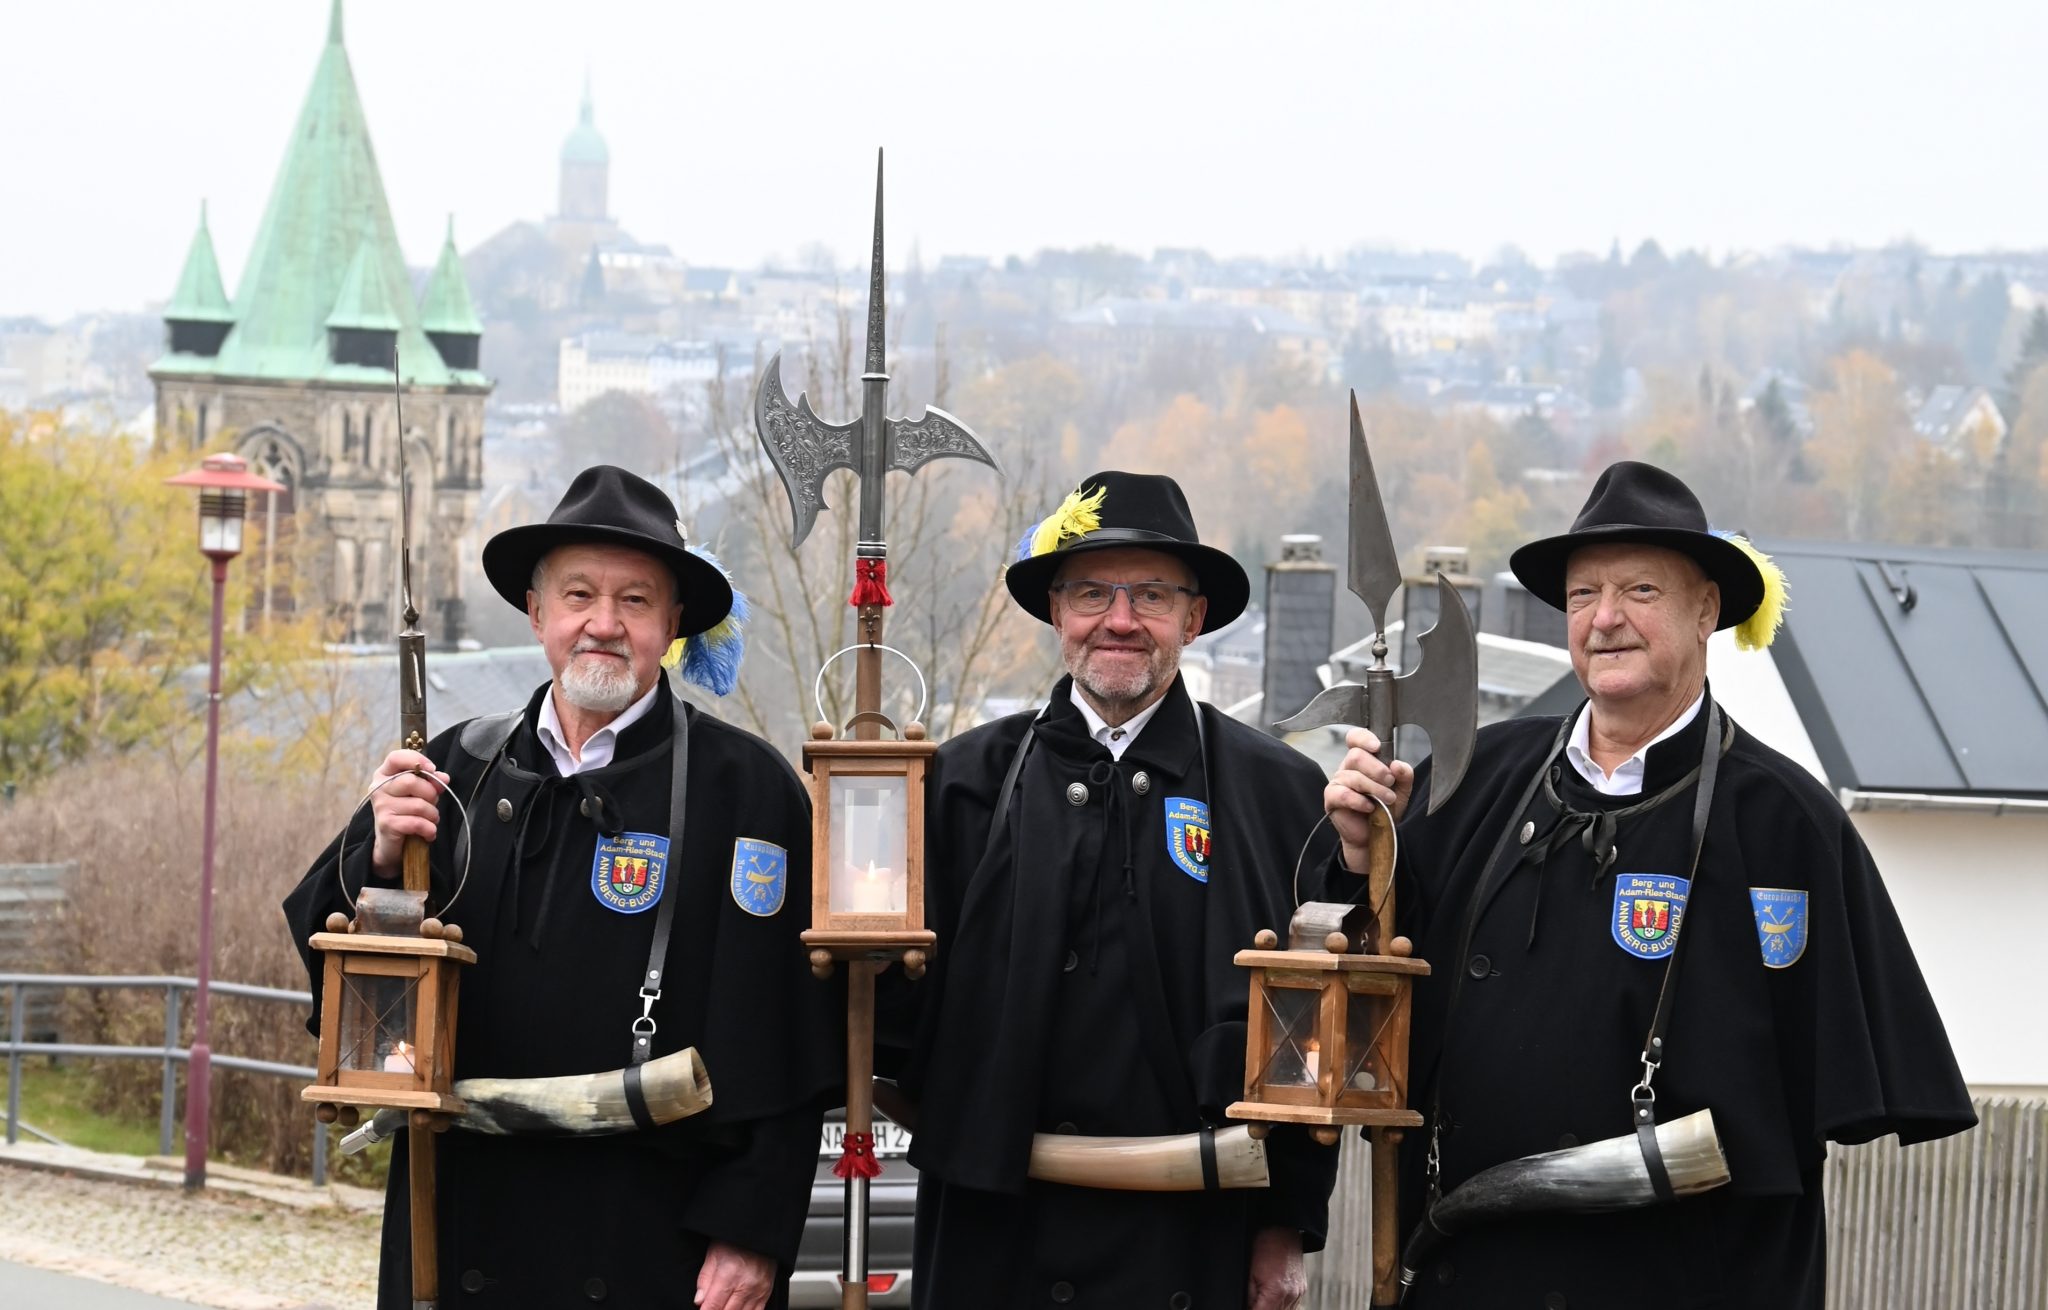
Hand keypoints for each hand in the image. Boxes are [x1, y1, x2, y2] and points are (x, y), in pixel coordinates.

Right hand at [367, 749, 448, 878]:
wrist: (391, 843)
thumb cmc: (406, 812)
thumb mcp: (419, 793)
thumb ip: (431, 782)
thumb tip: (443, 777)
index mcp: (385, 774)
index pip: (396, 757)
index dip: (417, 760)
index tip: (432, 770)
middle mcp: (379, 787)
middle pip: (412, 781)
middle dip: (431, 794)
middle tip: (432, 804)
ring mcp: (381, 806)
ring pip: (419, 805)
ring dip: (432, 815)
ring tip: (429, 820)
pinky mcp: (386, 824)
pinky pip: (417, 823)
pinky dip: (429, 829)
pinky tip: (428, 832)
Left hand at [695, 1240, 775, 1309]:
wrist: (759, 1234)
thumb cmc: (734, 1242)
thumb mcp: (713, 1255)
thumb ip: (704, 1280)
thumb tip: (699, 1301)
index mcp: (729, 1275)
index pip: (713, 1306)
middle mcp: (745, 1285)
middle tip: (712, 1305)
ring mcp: (757, 1290)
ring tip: (724, 1304)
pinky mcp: (766, 1292)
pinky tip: (736, 1307)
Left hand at [1246, 1226, 1304, 1309]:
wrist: (1283, 1228)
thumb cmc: (1265, 1245)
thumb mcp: (1249, 1271)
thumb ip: (1249, 1295)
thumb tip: (1247, 1306)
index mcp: (1276, 1292)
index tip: (1247, 1306)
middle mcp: (1291, 1296)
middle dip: (1260, 1309)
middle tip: (1253, 1302)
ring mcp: (1298, 1293)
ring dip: (1271, 1308)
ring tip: (1261, 1299)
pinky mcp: (1302, 1289)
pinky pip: (1291, 1306)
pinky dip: (1280, 1305)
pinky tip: (1272, 1298)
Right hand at [1323, 728, 1413, 874]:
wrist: (1376, 836)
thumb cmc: (1385, 810)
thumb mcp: (1401, 791)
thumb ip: (1404, 776)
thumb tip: (1398, 764)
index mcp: (1363, 760)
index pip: (1355, 738)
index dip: (1363, 738)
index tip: (1377, 747)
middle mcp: (1348, 768)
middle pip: (1355, 755)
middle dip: (1377, 769)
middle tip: (1390, 782)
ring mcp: (1338, 782)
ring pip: (1353, 776)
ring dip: (1374, 788)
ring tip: (1387, 799)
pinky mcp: (1332, 799)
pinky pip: (1343, 794)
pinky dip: (1359, 800)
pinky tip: (1370, 807)